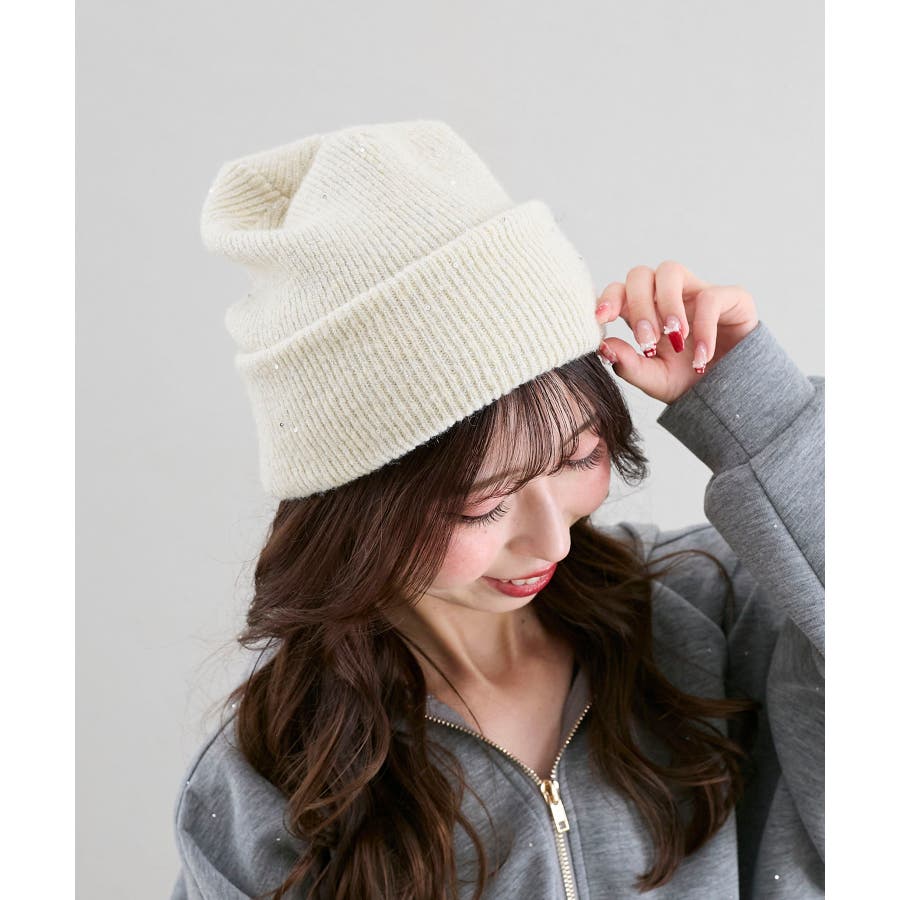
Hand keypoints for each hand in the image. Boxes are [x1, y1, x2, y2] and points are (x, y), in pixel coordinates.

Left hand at [594, 261, 758, 403]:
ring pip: (671, 271)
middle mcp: (666, 295)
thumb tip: (604, 347)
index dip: (608, 298)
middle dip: (639, 306)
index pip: (619, 290)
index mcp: (643, 311)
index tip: (602, 319)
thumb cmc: (687, 381)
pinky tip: (701, 357)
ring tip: (675, 340)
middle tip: (647, 342)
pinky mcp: (730, 297)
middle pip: (640, 275)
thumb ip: (628, 365)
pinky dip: (703, 328)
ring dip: (667, 305)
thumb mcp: (654, 379)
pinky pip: (710, 297)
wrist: (730, 395)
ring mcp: (696, 291)